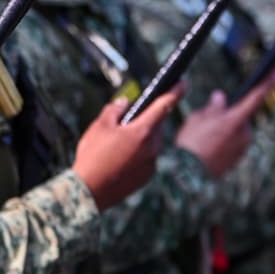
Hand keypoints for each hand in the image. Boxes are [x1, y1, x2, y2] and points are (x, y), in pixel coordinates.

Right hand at [71, 85, 181, 209]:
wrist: (91, 191)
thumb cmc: (94, 156)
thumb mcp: (98, 126)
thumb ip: (114, 110)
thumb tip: (124, 104)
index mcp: (142, 131)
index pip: (163, 106)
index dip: (175, 92)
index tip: (184, 83)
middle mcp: (152, 147)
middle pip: (154, 126)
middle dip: (143, 121)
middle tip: (122, 123)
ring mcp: (151, 163)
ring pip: (150, 143)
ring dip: (138, 139)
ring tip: (114, 146)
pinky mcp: (147, 176)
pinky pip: (146, 158)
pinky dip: (136, 155)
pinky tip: (117, 160)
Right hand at [175, 81, 272, 177]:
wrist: (191, 174)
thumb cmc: (192, 143)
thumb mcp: (197, 118)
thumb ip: (213, 106)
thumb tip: (220, 97)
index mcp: (235, 120)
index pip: (254, 97)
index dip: (265, 84)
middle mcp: (245, 133)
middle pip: (239, 115)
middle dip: (226, 113)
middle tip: (204, 119)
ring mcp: (243, 146)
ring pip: (235, 128)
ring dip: (223, 127)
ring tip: (201, 136)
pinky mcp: (238, 157)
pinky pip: (232, 141)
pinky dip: (222, 139)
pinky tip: (206, 145)